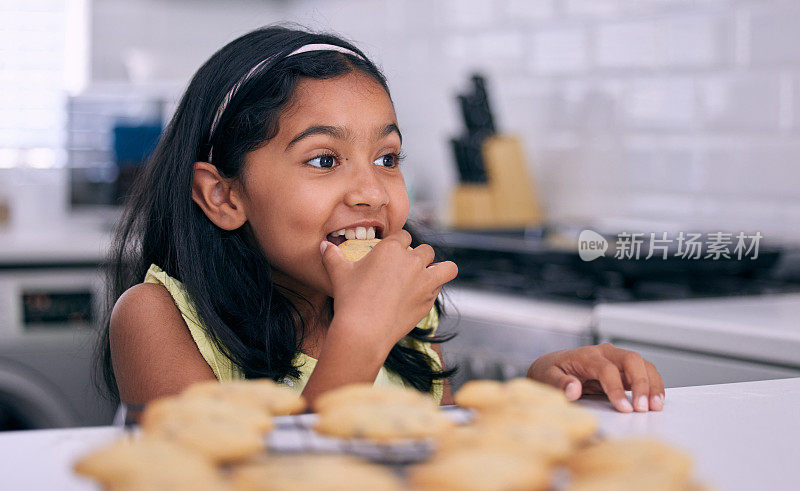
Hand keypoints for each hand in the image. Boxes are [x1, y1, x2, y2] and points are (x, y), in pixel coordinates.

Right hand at [320, 230, 457, 351]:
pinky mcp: (428, 301)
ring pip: (447, 268)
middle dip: (419, 256)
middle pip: (426, 250)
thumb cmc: (350, 298)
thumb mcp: (338, 273)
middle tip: (408, 268)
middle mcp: (412, 261)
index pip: (404, 236)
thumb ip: (332, 256)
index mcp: (392, 248)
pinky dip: (433, 290)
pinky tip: (422, 295)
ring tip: (433, 275)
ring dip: (441, 269)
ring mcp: (424, 281)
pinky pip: (439, 290)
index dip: (400, 243)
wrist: (363, 330)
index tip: (395, 251)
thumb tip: (323, 246)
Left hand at [526, 343, 664, 412]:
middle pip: (631, 360)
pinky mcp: (623, 368)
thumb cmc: (551, 372)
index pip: (607, 369)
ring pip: (642, 365)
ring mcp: (616, 359)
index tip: (624, 409)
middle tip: (643, 408)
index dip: (617, 389)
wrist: (553, 366)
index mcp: (586, 355)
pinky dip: (653, 385)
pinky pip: (644, 372)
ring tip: (656, 407)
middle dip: (641, 383)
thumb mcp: (547, 377)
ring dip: (652, 384)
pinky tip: (656, 401)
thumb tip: (573, 390)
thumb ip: (559, 383)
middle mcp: (604, 353)